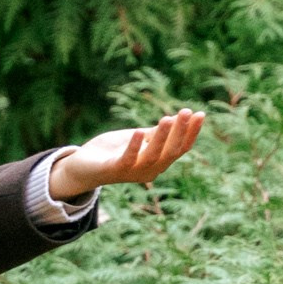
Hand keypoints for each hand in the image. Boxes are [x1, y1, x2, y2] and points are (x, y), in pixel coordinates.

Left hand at [48, 108, 205, 201]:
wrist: (82, 167)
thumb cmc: (111, 152)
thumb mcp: (136, 139)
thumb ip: (153, 133)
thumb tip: (174, 120)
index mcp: (158, 162)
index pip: (180, 148)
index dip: (191, 132)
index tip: (200, 114)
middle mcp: (150, 170)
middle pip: (171, 152)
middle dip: (180, 131)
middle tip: (187, 112)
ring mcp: (133, 172)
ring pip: (153, 155)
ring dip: (161, 137)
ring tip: (167, 118)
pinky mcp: (114, 169)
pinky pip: (127, 159)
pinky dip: (134, 146)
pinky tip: (139, 132)